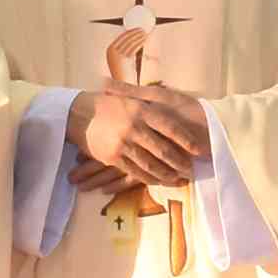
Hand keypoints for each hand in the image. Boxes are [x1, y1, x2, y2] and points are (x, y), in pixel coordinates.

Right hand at [72, 82, 212, 193]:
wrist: (79, 112)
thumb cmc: (108, 103)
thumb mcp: (131, 96)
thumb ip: (151, 99)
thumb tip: (174, 102)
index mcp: (141, 110)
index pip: (170, 127)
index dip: (186, 140)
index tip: (199, 149)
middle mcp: (134, 127)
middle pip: (163, 149)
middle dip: (179, 162)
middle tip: (191, 170)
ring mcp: (123, 143)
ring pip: (150, 164)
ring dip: (166, 174)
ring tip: (179, 179)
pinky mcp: (113, 157)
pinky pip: (135, 171)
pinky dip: (149, 178)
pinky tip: (157, 181)